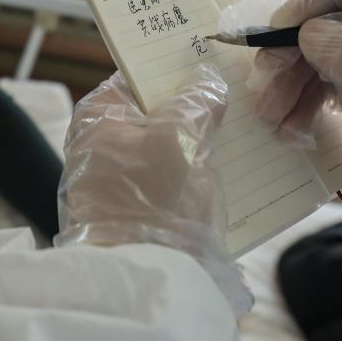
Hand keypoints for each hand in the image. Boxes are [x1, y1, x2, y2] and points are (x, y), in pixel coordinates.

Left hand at [56, 65, 252, 313]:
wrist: (146, 281)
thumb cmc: (155, 200)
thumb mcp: (183, 137)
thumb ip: (197, 100)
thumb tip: (207, 79)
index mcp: (97, 116)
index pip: (137, 74)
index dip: (174, 65)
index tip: (210, 59)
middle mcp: (97, 144)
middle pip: (153, 110)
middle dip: (193, 104)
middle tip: (236, 93)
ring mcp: (112, 180)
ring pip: (165, 146)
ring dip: (200, 140)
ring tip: (243, 129)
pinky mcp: (132, 211)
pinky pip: (168, 179)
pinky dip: (194, 173)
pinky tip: (231, 169)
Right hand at [250, 0, 341, 244]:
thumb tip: (308, 31)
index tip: (280, 27)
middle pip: (335, 14)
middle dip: (293, 47)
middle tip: (264, 79)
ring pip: (323, 47)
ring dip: (288, 79)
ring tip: (269, 115)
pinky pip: (325, 78)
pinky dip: (300, 99)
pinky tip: (288, 126)